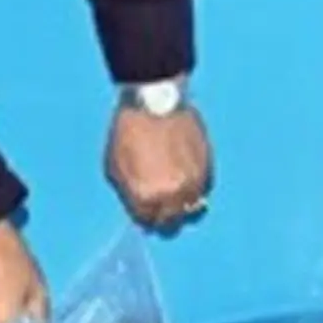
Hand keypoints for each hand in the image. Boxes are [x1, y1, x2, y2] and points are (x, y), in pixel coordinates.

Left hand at [107, 104, 214, 228]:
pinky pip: (204, 188)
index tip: (146, 213)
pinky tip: (185, 178)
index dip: (145, 219)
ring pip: (193, 208)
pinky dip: (195, 188)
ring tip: (175, 195)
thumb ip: (128, 192)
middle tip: (160, 208)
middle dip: (165, 218)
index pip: (148, 223)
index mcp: (146, 196)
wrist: (155, 100)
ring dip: (183, 204)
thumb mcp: (114, 166)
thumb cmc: (129, 131)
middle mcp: (173, 194)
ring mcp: (193, 181)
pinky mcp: (207, 166)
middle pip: (173, 222)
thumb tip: (140, 208)